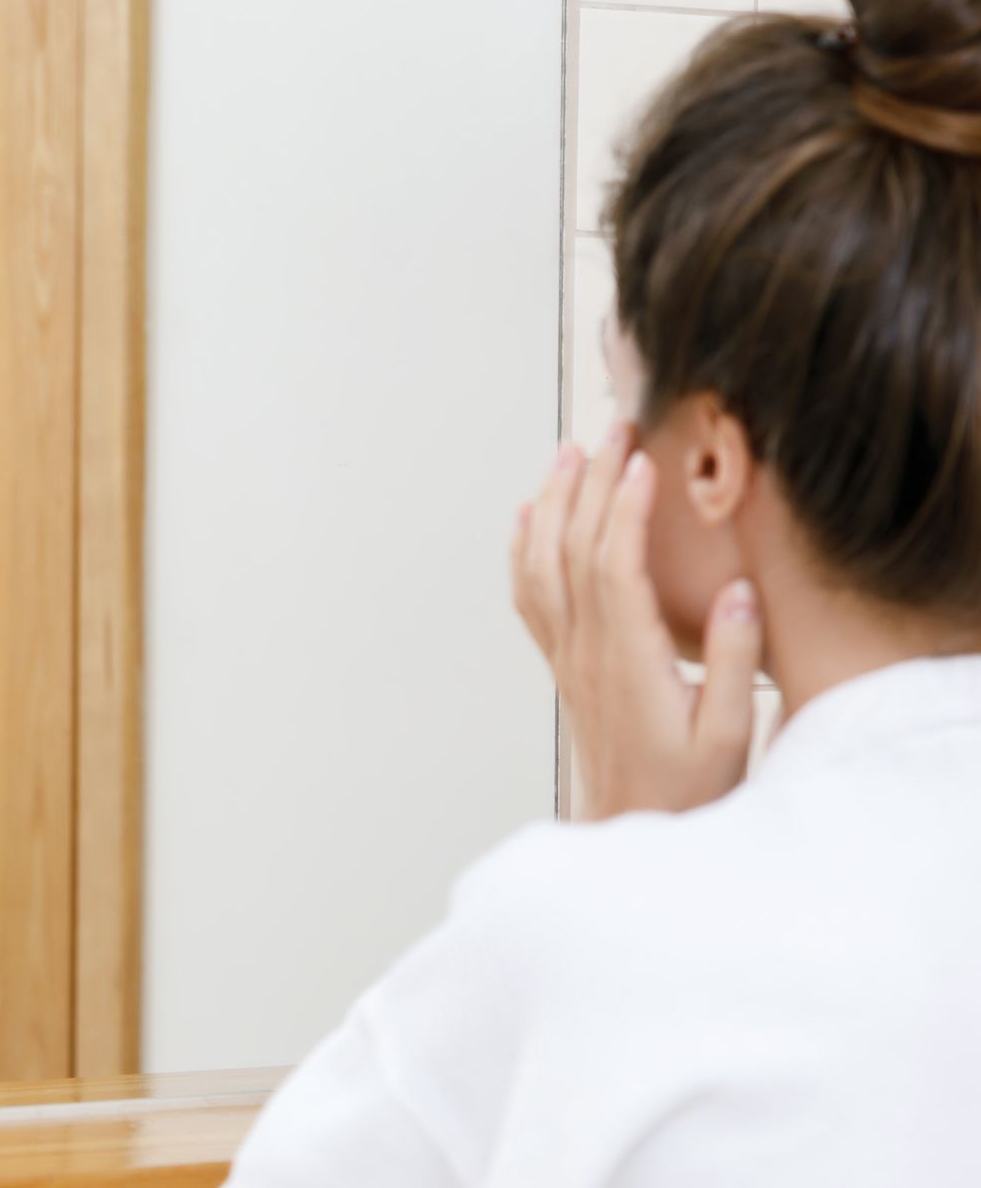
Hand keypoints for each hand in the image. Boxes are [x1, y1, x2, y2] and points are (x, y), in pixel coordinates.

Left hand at [510, 423, 763, 819]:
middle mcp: (585, 651)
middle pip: (574, 550)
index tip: (642, 463)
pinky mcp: (562, 665)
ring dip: (555, 504)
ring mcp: (566, 656)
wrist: (630, 831)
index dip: (624, 511)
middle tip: (614, 430)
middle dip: (591, 483)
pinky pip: (530, 596)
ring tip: (571, 453)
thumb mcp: (726, 735)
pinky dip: (524, 549)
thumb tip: (736, 592)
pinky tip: (527, 517)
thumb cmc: (684, 791)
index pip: (615, 568)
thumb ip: (730, 663)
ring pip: (545, 565)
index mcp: (628, 661)